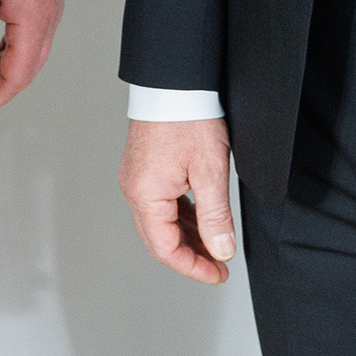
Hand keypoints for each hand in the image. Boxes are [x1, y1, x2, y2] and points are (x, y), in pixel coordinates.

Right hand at [122, 117, 235, 281]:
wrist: (177, 81)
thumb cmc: (189, 117)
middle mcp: (135, 189)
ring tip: (215, 244)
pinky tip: (201, 218)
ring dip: (187, 236)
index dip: (193, 267)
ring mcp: (137, 178)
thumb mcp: (210, 171)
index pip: (165, 248)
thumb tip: (220, 250)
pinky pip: (161, 203)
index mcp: (145, 194)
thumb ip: (215, 216)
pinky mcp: (145, 168)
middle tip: (219, 265)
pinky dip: (181, 216)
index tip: (218, 274)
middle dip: (191, 255)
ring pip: (161, 222)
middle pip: (159, 239)